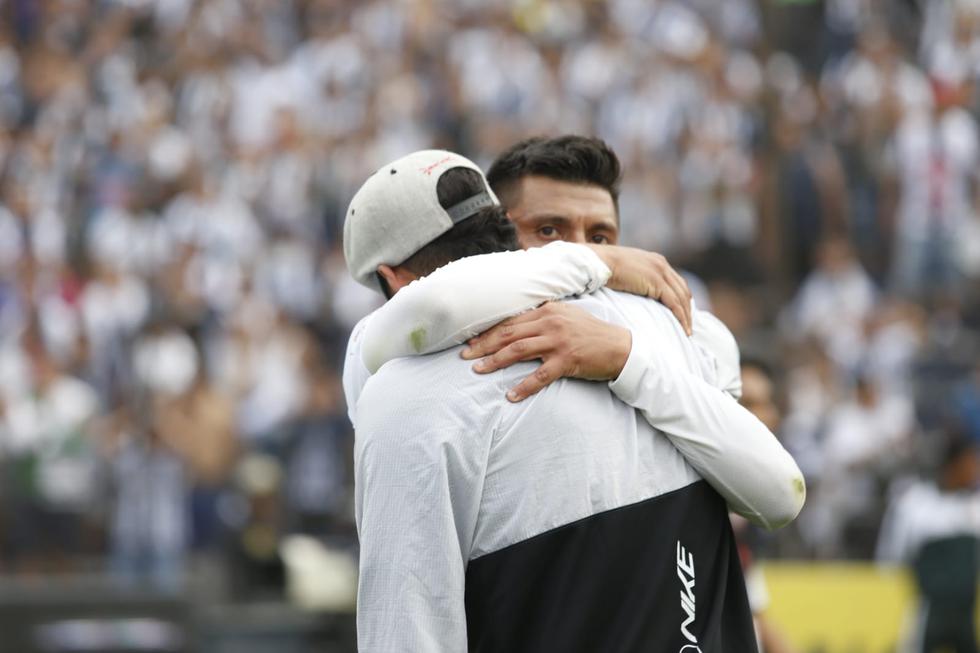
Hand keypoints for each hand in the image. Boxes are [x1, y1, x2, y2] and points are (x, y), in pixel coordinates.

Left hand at [461, 302, 631, 401]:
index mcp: (547, 310)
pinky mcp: (567, 360)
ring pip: (518, 351)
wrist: (619, 347)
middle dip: (484, 345)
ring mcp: (558, 341)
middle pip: (509, 334)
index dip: (488, 331)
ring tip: (479, 371)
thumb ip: (543, 316)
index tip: (470, 341)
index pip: (510, 321)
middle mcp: (550, 323)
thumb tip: (517, 323)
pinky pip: (540, 375)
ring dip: (495, 362)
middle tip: (465, 356)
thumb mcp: (566, 316)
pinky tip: (511, 395)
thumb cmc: (591, 333)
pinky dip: (524, 386)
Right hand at [587, 244, 692, 335]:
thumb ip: (635, 281)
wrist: (597, 262)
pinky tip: (682, 329)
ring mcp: (660, 272)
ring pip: (681, 297)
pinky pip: (674, 303)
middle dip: (687, 309)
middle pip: (682, 289)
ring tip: (687, 332)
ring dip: (686, 316)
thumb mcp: (625, 274)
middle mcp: (661, 264)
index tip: (683, 314)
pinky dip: (680, 317)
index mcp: (655, 261)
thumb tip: (633, 294)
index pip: (675, 282)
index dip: (681, 299)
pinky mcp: (656, 282)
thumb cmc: (603, 270)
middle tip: (688, 326)